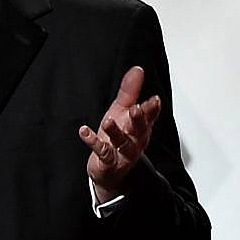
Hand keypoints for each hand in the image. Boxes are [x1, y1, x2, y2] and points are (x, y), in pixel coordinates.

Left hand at [78, 66, 161, 202]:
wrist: (108, 170)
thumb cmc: (116, 137)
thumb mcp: (121, 111)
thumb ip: (130, 91)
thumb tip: (137, 69)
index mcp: (140, 127)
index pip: (149, 117)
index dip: (152, 109)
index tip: (155, 99)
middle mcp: (135, 140)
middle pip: (139, 130)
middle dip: (138, 120)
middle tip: (136, 109)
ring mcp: (122, 153)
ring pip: (122, 142)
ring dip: (115, 132)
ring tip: (108, 121)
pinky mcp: (108, 162)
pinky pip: (102, 152)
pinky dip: (93, 142)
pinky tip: (84, 131)